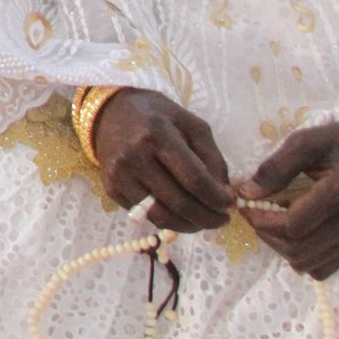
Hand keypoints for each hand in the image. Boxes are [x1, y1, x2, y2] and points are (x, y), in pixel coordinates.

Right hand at [93, 88, 234, 231]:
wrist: (109, 113)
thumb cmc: (156, 116)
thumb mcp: (190, 123)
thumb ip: (211, 155)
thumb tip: (222, 192)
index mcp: (158, 134)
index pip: (194, 178)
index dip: (216, 197)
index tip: (229, 204)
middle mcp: (135, 156)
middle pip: (179, 202)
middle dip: (207, 218)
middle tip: (222, 220)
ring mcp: (120, 174)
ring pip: (161, 216)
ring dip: (189, 225)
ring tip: (203, 221)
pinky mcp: (111, 188)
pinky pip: (145, 215)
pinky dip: (167, 220)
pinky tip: (178, 213)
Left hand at [241, 119, 338, 279]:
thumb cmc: (338, 144)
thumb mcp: (304, 142)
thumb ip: (275, 168)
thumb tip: (247, 193)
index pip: (293, 225)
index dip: (262, 219)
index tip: (247, 204)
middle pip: (297, 249)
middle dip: (266, 234)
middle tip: (254, 214)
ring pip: (306, 263)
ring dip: (280, 246)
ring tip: (272, 221)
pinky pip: (320, 269)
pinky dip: (300, 256)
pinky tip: (294, 233)